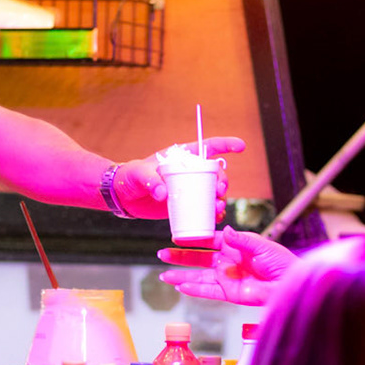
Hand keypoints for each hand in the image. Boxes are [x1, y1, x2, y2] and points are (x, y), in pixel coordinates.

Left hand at [113, 138, 246, 219]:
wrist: (124, 196)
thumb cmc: (130, 178)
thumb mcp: (138, 174)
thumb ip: (149, 180)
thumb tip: (162, 193)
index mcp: (183, 157)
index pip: (208, 147)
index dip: (226, 145)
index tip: (241, 147)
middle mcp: (190, 172)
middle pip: (215, 173)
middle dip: (223, 181)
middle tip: (220, 191)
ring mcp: (189, 188)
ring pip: (213, 192)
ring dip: (221, 200)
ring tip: (218, 209)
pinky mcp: (186, 204)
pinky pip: (205, 208)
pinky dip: (213, 213)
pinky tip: (215, 219)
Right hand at [157, 227, 294, 305]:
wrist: (290, 284)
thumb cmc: (282, 262)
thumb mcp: (262, 245)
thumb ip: (242, 240)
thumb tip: (227, 231)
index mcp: (235, 246)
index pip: (209, 241)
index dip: (193, 240)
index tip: (177, 239)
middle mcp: (228, 262)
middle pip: (198, 259)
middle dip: (180, 257)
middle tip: (162, 255)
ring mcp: (227, 278)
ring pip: (199, 277)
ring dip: (181, 276)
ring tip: (164, 276)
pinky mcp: (230, 294)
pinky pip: (208, 291)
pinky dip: (194, 290)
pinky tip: (181, 287)